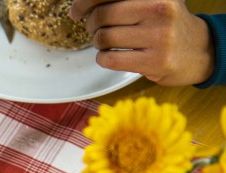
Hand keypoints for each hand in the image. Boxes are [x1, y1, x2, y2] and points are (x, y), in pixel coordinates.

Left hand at [70, 0, 214, 85]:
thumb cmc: (166, 24)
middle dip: (91, 24)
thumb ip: (122, 1)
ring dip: (98, 43)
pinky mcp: (155, 62)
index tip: (76, 11)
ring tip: (106, 42)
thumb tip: (81, 5)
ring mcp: (160, 37)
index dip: (85, 2)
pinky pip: (110, 60)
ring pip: (104, 38)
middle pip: (102, 15)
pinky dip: (102, 59)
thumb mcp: (152, 2)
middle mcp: (160, 10)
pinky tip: (109, 56)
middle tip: (94, 29)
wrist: (199, 51)